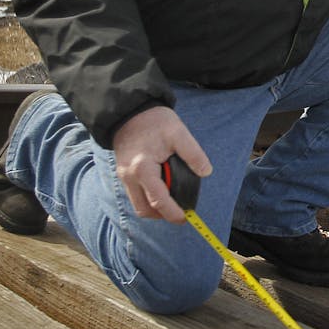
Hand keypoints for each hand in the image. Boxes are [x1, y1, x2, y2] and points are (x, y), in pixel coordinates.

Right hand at [112, 106, 211, 223]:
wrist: (130, 111)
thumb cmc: (154, 121)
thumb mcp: (178, 132)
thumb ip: (193, 153)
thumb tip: (206, 172)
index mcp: (143, 168)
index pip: (158, 200)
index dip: (173, 213)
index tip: (186, 218)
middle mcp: (130, 177)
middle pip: (144, 209)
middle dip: (163, 215)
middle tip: (181, 213)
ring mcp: (124, 177)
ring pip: (138, 205)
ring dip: (154, 208)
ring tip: (173, 202)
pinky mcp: (123, 174)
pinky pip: (135, 195)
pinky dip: (148, 198)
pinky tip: (162, 189)